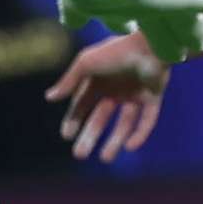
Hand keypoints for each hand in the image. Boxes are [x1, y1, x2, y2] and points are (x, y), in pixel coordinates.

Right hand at [47, 29, 171, 159]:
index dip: (74, 119)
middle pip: (101, 118)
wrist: (150, 45)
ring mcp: (136, 94)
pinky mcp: (153, 98)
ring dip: (115, 140)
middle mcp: (116, 89)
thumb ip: (69, 80)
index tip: (66, 135)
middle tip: (79, 155)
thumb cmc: (115, 51)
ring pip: (124, 123)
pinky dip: (139, 134)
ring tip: (105, 158)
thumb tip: (49, 98)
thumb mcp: (86, 63)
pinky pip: (146, 121)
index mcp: (99, 79)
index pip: (83, 103)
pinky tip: (130, 146)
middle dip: (90, 136)